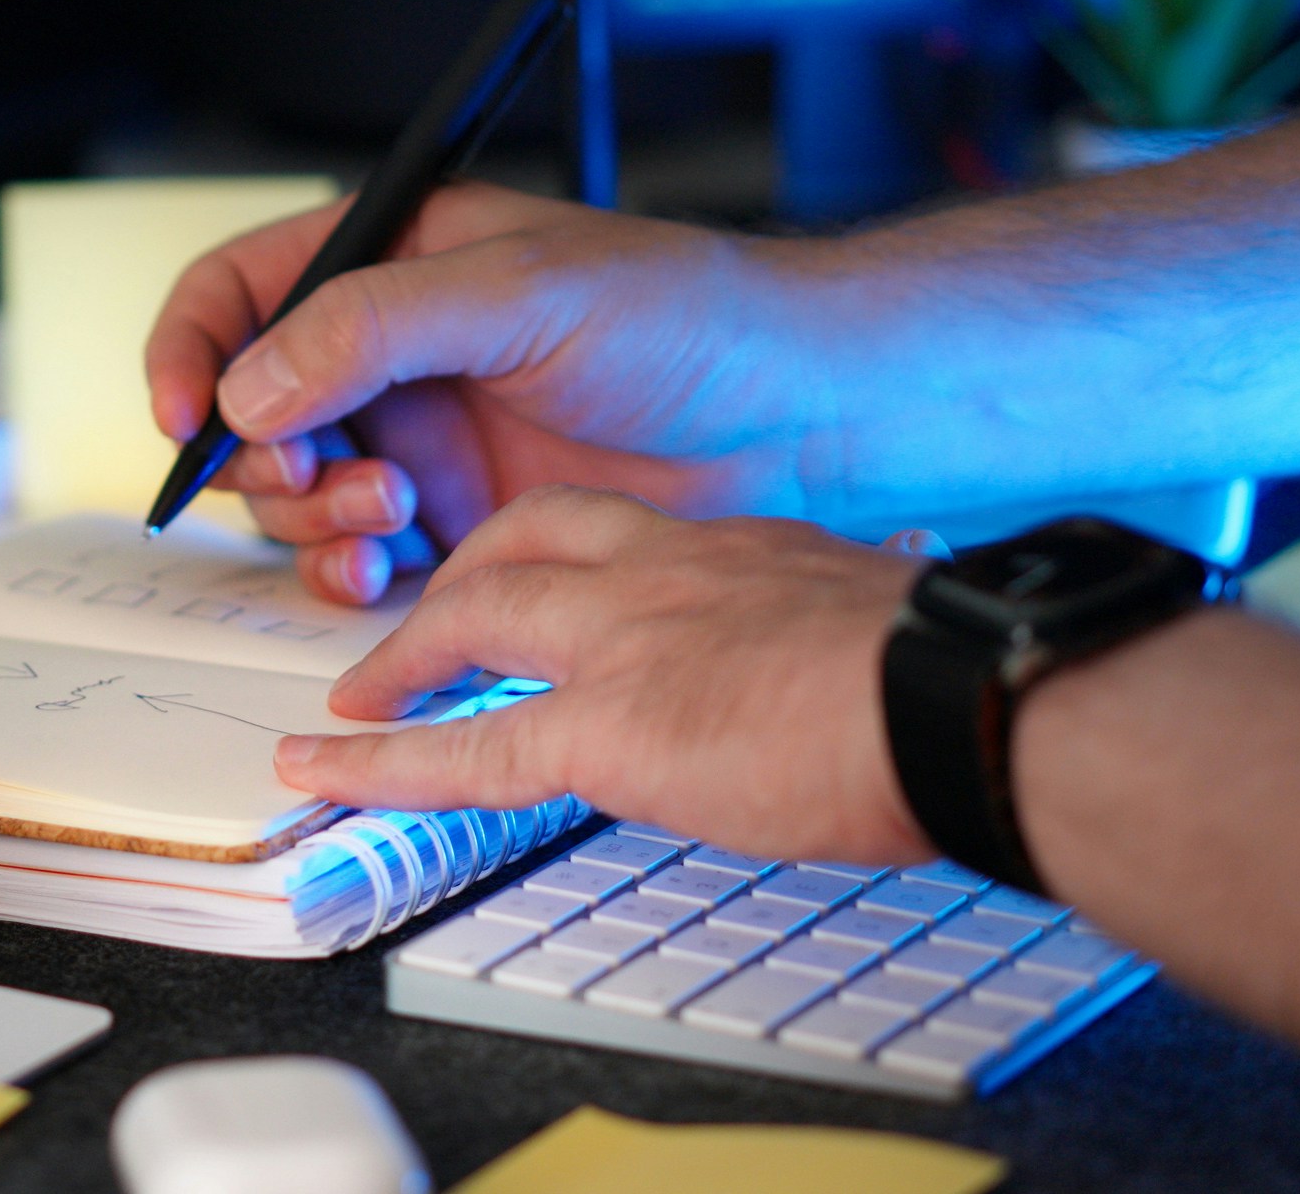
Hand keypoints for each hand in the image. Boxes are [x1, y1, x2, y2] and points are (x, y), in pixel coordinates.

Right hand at [145, 183, 836, 604]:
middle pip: (242, 407)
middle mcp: (386, 352)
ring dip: (310, 517)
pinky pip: (349, 559)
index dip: (188, 348)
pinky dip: (347, 574)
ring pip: (287, 493)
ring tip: (391, 518)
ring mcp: (415, 439)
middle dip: (264, 455)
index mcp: (390, 259)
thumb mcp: (521, 292)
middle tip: (327, 475)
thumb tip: (250, 385)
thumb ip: (372, 327)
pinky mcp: (451, 523)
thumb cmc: (691, 318)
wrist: (804, 421)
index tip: (185, 416)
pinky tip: (393, 571)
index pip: (237, 290)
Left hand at [273, 486, 936, 865]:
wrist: (975, 699)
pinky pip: (466, 749)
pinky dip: (381, 762)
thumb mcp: (873, 627)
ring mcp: (624, 643)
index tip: (542, 591)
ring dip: (400, 659)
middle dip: (454, 584)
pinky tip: (324, 768)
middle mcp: (664, 573)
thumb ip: (822, 641)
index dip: (555, 558)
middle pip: (518, 545)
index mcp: (736, 549)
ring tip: (352, 697)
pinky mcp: (608, 726)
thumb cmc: (961, 681)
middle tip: (418, 631)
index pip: (616, 532)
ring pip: (468, 623)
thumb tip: (841, 681)